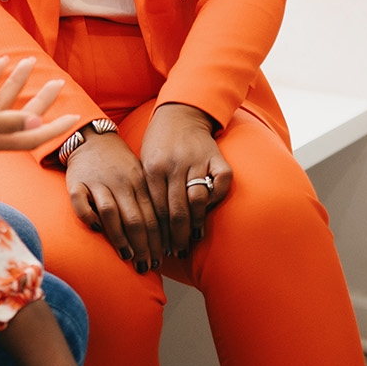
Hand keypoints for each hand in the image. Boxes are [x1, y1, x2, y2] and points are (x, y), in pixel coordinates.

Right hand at [0, 56, 79, 153]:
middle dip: (40, 100)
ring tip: (29, 61)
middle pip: (21, 117)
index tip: (75, 117)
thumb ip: (6, 123)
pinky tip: (0, 61)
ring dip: (16, 81)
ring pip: (1, 100)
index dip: (55, 128)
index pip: (32, 137)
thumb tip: (36, 125)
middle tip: (58, 82)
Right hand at [65, 132, 162, 271]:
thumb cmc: (119, 163)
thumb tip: (165, 235)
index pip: (152, 216)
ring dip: (120, 238)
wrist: (91, 137)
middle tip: (145, 266)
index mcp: (139, 182)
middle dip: (142, 246)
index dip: (157, 241)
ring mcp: (98, 182)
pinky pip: (80, 202)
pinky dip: (88, 216)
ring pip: (110, 213)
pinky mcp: (76, 182)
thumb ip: (149, 200)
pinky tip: (95, 229)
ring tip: (127, 256)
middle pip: (135, 219)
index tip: (160, 261)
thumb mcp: (140, 175)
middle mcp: (120, 182)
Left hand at [140, 102, 230, 255]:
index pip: (157, 208)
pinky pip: (222, 182)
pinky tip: (210, 209)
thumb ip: (149, 189)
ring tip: (194, 237)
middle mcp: (174, 166)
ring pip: (198, 200)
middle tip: (179, 251)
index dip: (160, 232)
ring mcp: (197, 161)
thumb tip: (147, 224)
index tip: (161, 248)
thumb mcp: (145, 163)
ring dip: (196, 223)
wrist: (179, 114)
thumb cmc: (158, 143)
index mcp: (153, 168)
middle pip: (176, 209)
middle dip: (177, 235)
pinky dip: (218, 197)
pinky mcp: (217, 157)